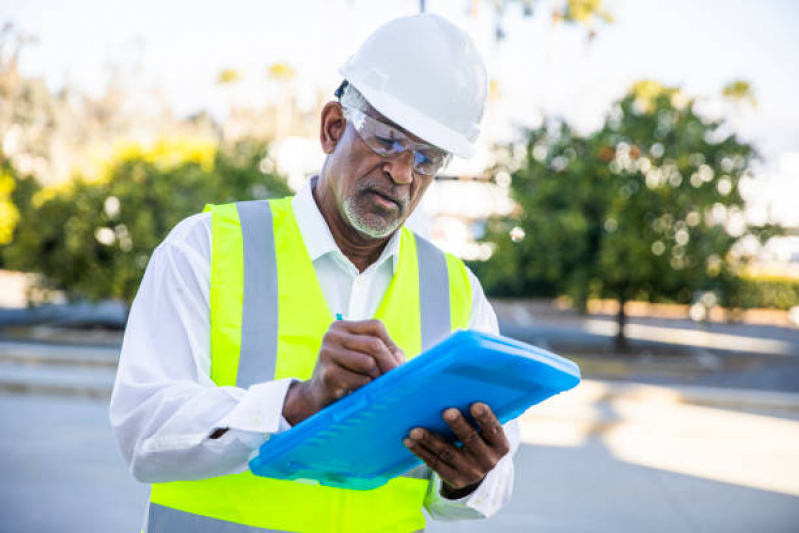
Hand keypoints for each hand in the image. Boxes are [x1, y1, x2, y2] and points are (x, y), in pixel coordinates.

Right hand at [283, 319, 403, 424]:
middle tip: (395, 378)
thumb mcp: (365, 357)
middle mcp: (332, 335)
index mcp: (341, 326)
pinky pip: (361, 380)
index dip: (389, 344)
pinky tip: (358, 390)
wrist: (318, 396)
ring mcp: (327, 353)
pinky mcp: (327, 374)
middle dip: (389, 363)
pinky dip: (365, 387)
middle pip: (374, 344)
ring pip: (368, 362)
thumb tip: (401, 360)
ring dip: (376, 377)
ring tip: (372, 383)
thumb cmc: (348, 374)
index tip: (396, 363)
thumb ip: (386, 353)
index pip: (376, 326)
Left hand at [403, 403, 509, 498]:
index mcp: (500, 445)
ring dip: (430, 440)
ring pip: (448, 453)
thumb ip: (479, 417)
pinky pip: (435, 464)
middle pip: (470, 440)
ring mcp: (470, 472)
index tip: (475, 405)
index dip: (485, 418)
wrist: (477, 472)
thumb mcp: (487, 433)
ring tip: (415, 430)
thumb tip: (459, 390)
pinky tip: (409, 441)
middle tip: (446, 411)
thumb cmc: (480, 439)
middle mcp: (488, 460)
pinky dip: (421, 451)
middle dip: (458, 425)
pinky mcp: (454, 479)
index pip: (493, 430)